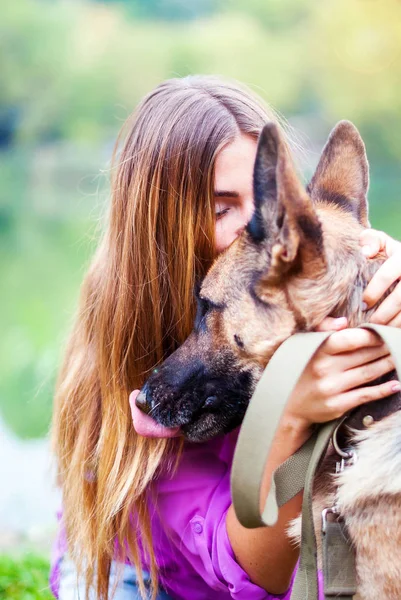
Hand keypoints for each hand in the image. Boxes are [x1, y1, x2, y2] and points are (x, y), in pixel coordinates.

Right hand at [283, 324, 399, 430]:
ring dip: (387, 364)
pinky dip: (383, 390)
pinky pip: (366, 395)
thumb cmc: (301, 369)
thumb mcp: (303, 345)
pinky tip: (396, 384)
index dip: (369, 335)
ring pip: (368, 373)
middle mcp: (324, 369)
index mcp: (317, 351)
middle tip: (396, 342)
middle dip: (384, 348)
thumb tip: (344, 322)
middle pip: (363, 356)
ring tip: (398, 357)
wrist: (288, 405)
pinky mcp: (337, 405)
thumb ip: (322, 329)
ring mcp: (332, 388)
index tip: (382, 331)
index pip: (348, 339)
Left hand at [359, 229, 400, 325]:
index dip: (373, 292)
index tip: (363, 305)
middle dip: (383, 313)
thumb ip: (370, 240)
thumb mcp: (381, 241)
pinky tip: (389, 332)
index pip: (386, 276)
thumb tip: (365, 253)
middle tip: (369, 323)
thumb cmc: (389, 252)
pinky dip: (400, 327)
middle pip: (400, 299)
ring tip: (378, 332)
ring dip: (393, 324)